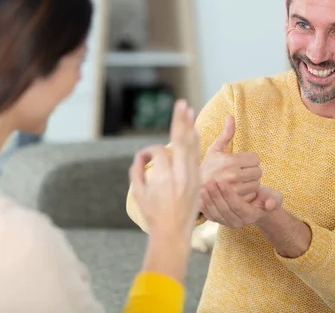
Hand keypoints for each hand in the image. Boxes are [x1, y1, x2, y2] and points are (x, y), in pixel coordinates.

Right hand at [129, 99, 200, 239]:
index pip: (159, 152)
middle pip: (180, 141)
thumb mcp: (138, 193)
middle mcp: (179, 175)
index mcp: (163, 178)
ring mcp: (191, 177)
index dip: (149, 152)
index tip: (143, 158)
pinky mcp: (197, 181)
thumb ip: (136, 171)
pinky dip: (195, 143)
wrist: (173, 232)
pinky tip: (195, 131)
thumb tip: (141, 155)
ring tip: (189, 110)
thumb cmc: (153, 214)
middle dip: (180, 121)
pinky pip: (197, 157)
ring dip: (189, 127)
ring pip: (191, 147)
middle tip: (182, 103)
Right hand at [200, 115, 261, 203]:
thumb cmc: (206, 167)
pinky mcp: (235, 200)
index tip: (242, 162)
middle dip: (252, 171)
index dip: (250, 160)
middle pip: (258, 172)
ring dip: (251, 183)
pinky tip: (238, 191)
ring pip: (256, 184)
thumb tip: (231, 116)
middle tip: (241, 172)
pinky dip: (248, 194)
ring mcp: (235, 189)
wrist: (195, 190)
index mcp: (231, 161)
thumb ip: (226, 134)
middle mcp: (234, 175)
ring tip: (239, 181)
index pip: (255, 159)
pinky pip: (251, 195)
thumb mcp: (214, 149)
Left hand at [201, 181, 282, 228]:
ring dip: (208, 200)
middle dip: (216, 196)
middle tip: (209, 181)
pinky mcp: (220, 220)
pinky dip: (204, 206)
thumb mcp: (274, 197)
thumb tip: (269, 204)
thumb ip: (274, 200)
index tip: (222, 181)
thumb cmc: (266, 197)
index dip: (229, 195)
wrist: (258, 205)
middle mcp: (238, 222)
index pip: (237, 206)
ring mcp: (228, 223)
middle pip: (225, 210)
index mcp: (250, 216)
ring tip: (203, 186)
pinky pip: (210, 215)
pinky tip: (199, 195)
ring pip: (216, 213)